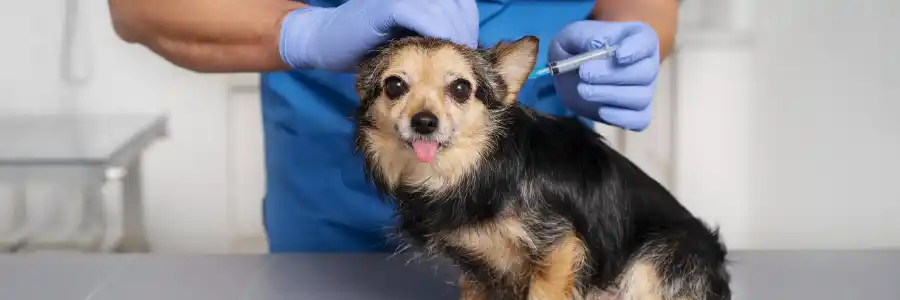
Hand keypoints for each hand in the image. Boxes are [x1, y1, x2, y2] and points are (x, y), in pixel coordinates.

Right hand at [279, 0, 478, 72]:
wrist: (324, 41)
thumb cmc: (364, 41)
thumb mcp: (402, 32)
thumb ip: (426, 28)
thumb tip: (463, 39)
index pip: (457, 1)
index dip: (466, 20)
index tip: (468, 44)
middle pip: (454, 2)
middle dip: (463, 27)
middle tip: (465, 52)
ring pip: (441, 7)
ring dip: (453, 30)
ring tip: (453, 52)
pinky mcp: (385, 6)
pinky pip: (420, 14)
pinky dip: (435, 30)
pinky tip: (437, 46)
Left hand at [549, 20, 659, 130]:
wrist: (569, 74)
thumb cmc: (576, 48)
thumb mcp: (573, 35)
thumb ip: (586, 36)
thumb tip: (600, 44)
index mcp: (637, 38)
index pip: (647, 41)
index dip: (636, 49)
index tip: (618, 56)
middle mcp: (647, 63)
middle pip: (645, 72)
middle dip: (613, 74)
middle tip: (585, 73)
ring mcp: (644, 89)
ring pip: (641, 97)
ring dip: (610, 95)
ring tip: (583, 90)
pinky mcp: (636, 113)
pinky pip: (639, 120)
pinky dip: (622, 118)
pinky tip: (601, 110)